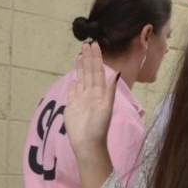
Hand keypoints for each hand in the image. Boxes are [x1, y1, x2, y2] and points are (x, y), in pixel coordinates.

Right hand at [65, 43, 117, 161]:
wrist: (87, 144)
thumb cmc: (98, 127)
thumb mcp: (106, 107)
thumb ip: (109, 90)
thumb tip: (116, 73)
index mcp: (100, 92)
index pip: (98, 71)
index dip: (96, 58)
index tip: (95, 45)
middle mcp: (91, 93)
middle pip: (89, 72)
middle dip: (88, 58)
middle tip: (86, 44)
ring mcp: (81, 99)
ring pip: (81, 79)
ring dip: (81, 67)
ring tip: (79, 55)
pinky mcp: (71, 106)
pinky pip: (73, 92)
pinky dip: (73, 84)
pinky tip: (74, 78)